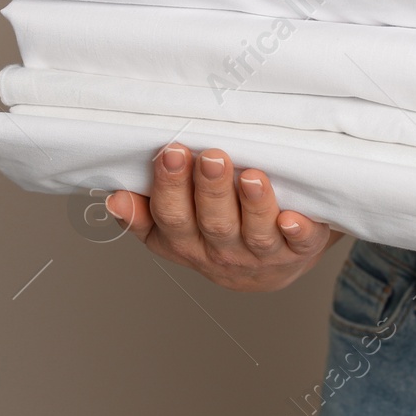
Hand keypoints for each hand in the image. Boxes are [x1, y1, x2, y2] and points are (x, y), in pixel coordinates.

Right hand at [104, 142, 342, 291]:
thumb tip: (114, 199)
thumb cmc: (218, 232)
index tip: (171, 151)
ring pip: (256, 231)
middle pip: (214, 223)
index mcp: (188, 243)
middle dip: (211, 190)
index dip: (170, 187)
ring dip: (253, 204)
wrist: (273, 265)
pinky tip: (293, 219)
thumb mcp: (175, 231)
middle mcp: (223, 252)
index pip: (172, 217)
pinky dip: (298, 232)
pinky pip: (300, 244)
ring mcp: (263, 253)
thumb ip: (144, 216)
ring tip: (251, 176)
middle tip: (211, 156)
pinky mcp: (300, 250)